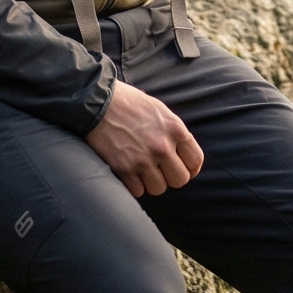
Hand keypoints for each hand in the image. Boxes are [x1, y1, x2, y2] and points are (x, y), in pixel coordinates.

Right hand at [85, 79, 204, 195]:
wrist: (97, 102)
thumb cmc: (128, 103)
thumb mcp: (160, 110)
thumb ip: (174, 132)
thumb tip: (182, 154)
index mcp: (175, 129)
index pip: (196, 160)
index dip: (191, 168)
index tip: (183, 169)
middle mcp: (162, 146)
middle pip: (180, 180)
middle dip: (171, 177)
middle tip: (161, 170)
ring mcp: (143, 159)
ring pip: (159, 188)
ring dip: (152, 182)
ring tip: (143, 169)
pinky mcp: (124, 169)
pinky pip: (138, 191)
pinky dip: (134, 185)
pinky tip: (130, 172)